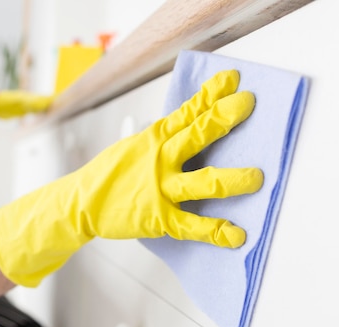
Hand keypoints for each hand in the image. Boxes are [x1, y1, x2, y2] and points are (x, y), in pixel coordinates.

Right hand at [0, 70, 263, 286]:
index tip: (233, 80)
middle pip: (195, 135)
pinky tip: (236, 234)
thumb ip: (164, 136)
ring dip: (230, 179)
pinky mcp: (159, 218)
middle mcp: (159, 159)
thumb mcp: (136, 145)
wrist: (82, 202)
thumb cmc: (112, 172)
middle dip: (222, 118)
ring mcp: (160, 189)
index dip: (211, 94)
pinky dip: (215, 231)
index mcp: (154, 138)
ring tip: (256, 178)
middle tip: (246, 105)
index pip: (187, 112)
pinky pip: (192, 225)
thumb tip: (194, 120)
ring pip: (201, 182)